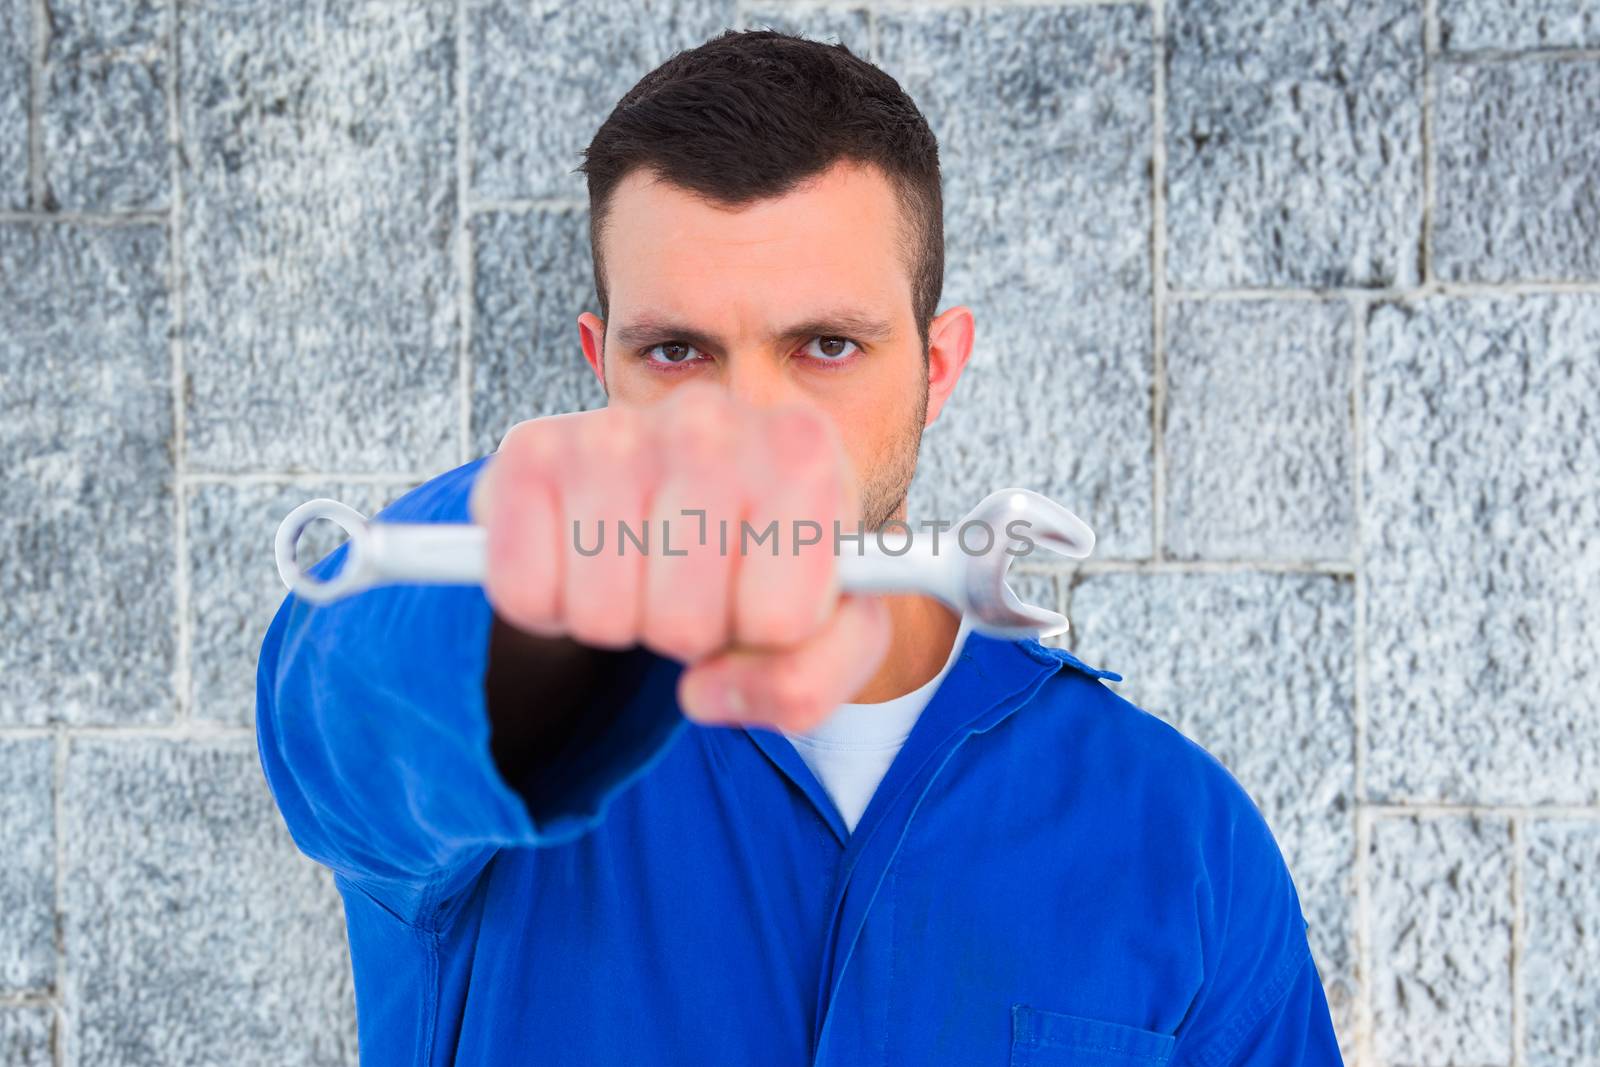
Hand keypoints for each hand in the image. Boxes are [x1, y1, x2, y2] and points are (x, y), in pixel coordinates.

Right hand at [468, 382, 892, 732]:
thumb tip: (703, 694)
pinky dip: (547, 608)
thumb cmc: (768, 563)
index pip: (780, 621)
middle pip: (683, 623)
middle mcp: (710, 418)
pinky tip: (582, 562)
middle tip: (696, 588)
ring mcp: (614, 427)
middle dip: (688, 635)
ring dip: (619, 623)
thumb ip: (803, 684)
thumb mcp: (825, 629)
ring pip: (602, 615)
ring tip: (644, 573)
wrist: (681, 495)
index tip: (763, 593)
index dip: (765, 636)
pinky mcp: (531, 449)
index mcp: (803, 452)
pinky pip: (524, 592)